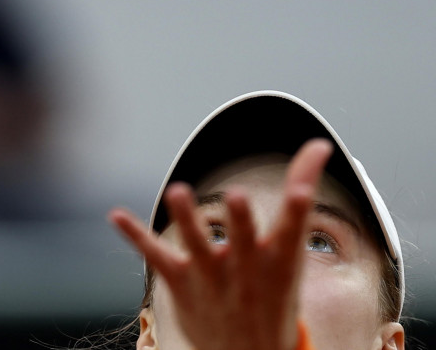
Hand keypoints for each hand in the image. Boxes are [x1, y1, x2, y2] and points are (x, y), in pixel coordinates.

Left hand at [108, 138, 333, 349]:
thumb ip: (301, 189)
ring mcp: (211, 278)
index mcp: (280, 260)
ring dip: (188, 219)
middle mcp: (246, 270)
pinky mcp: (181, 283)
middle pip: (243, 241)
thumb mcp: (292, 248)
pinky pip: (156, 256)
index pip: (293, 231)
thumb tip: (319, 144)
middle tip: (237, 196)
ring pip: (198, 245)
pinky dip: (136, 236)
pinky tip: (116, 215)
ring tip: (178, 192)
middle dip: (241, 220)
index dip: (299, 210)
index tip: (301, 192)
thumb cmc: (274, 291)